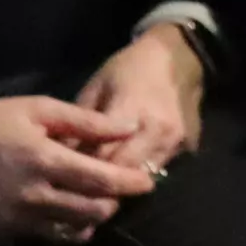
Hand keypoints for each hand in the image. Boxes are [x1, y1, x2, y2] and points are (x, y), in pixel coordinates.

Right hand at [0, 97, 159, 244]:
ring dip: (95, 217)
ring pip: (73, 228)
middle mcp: (34, 194)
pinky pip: (49, 236)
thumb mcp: (39, 109)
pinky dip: (70, 229)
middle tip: (126, 190)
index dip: (130, 183)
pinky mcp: (6, 230)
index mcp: (45, 160)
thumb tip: (128, 127)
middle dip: (116, 202)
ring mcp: (19, 217)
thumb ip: (86, 121)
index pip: (100, 179)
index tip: (149, 182)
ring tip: (104, 201)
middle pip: (92, 210)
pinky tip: (77, 215)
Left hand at [73, 24, 205, 176]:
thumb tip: (59, 157)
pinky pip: (156, 171)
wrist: (177, 57)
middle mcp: (158, 130)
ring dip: (120, 184)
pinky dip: (137, 174)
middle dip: (100, 184)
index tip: (63, 178)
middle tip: (78, 188)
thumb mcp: (96, 88)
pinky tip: (123, 174)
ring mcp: (175, 141)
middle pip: (123, 172)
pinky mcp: (186, 148)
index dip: (81, 170)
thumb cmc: (129, 69)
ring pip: (141, 178)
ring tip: (99, 185)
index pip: (102, 155)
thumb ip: (79, 125)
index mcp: (132, 109)